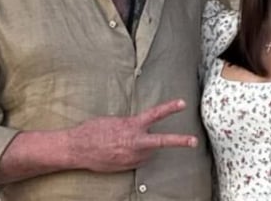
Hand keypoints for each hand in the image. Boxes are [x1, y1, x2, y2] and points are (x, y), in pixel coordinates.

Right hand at [66, 99, 196, 171]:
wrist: (77, 148)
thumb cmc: (92, 131)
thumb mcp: (113, 121)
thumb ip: (129, 124)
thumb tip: (136, 127)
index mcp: (131, 126)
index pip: (155, 114)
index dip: (170, 108)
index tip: (182, 104)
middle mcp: (134, 142)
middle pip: (161, 141)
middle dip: (179, 141)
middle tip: (193, 141)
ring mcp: (131, 156)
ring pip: (148, 152)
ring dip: (145, 147)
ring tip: (127, 142)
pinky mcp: (126, 167)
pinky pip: (138, 160)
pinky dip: (136, 155)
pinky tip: (122, 151)